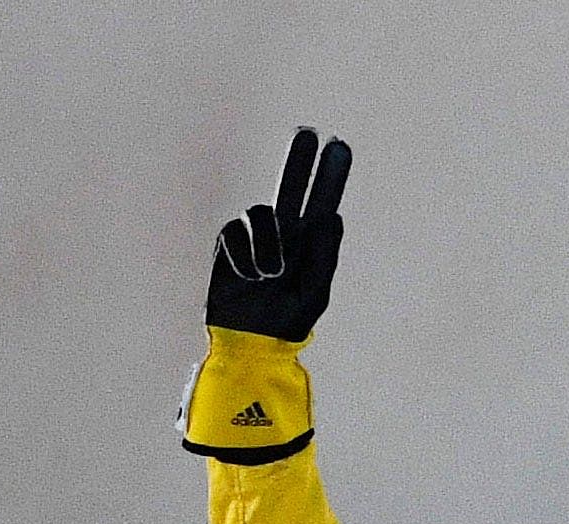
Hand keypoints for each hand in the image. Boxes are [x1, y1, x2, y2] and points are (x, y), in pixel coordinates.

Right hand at [206, 127, 350, 344]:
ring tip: (272, 274)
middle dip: (299, 161)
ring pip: (260, 213)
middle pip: (290, 186)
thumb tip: (331, 214)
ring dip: (267, 242)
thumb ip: (323, 253)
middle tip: (308, 134)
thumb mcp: (314, 291)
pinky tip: (248, 276)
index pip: (320, 202)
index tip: (339, 146)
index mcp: (308, 244)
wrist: (251, 344)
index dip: (329, 176)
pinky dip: (244, 253)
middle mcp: (283, 234)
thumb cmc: (287, 323)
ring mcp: (255, 238)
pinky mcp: (229, 246)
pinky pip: (235, 232)